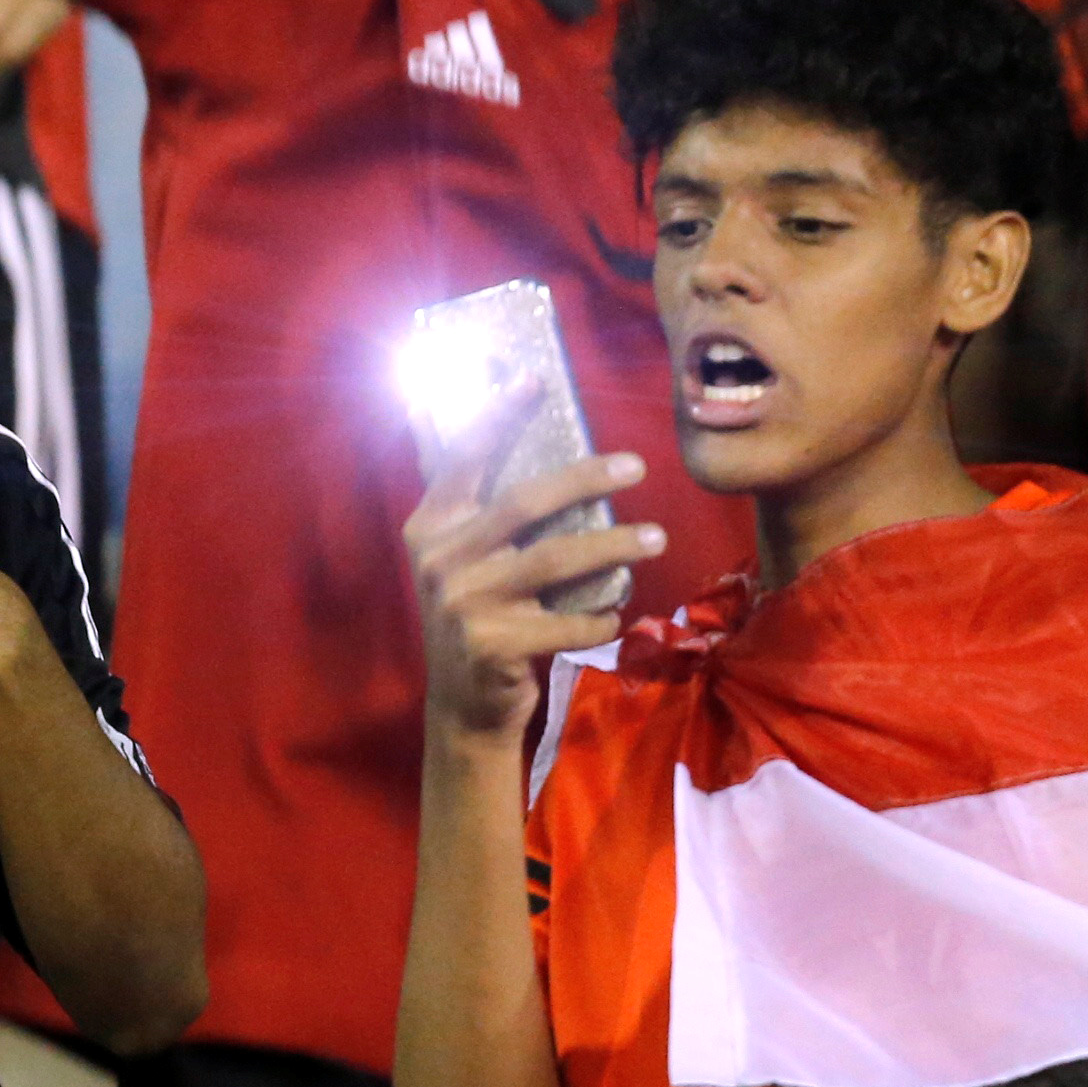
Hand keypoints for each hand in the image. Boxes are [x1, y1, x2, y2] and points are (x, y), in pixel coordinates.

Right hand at [403, 388, 656, 748]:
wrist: (464, 706)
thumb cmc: (478, 619)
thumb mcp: (463, 563)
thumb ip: (484, 518)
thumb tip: (545, 458)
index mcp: (430, 527)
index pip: (464, 459)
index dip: (497, 417)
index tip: (533, 380)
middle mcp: (441, 558)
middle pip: (523, 502)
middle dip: (585, 478)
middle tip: (636, 464)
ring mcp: (464, 602)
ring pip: (555, 559)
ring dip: (613, 545)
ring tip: (656, 536)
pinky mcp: (492, 644)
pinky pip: (566, 621)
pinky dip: (599, 616)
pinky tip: (617, 615)